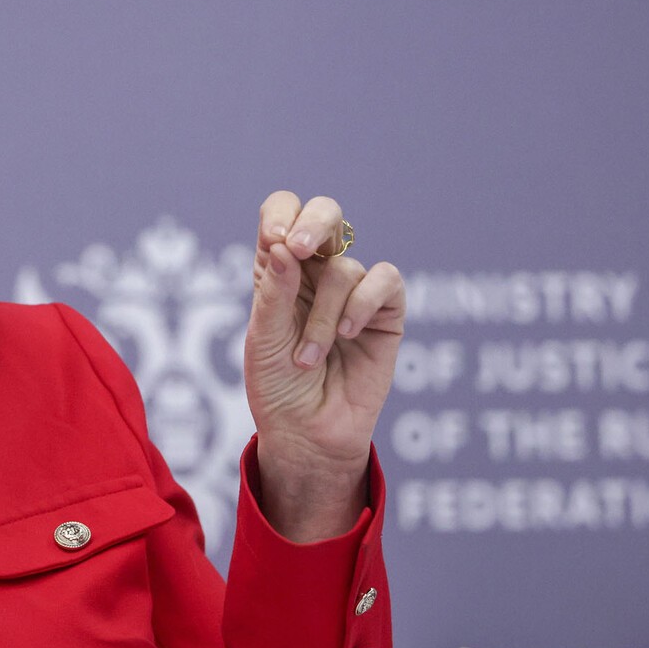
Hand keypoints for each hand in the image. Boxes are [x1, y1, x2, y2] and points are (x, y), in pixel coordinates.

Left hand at [243, 191, 404, 540]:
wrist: (307, 434)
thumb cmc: (276, 387)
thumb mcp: (263, 340)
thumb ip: (274, 293)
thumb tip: (281, 246)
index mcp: (277, 268)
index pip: (281, 212)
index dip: (281, 214)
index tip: (275, 243)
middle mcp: (315, 271)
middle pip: (325, 214)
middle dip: (313, 223)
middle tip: (297, 248)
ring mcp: (352, 290)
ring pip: (346, 267)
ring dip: (323, 314)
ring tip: (309, 357)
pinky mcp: (385, 313)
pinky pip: (384, 281)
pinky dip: (362, 305)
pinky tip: (348, 336)